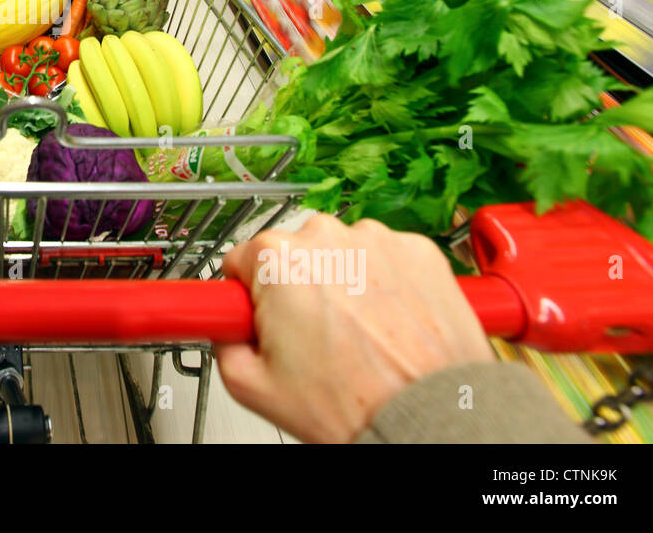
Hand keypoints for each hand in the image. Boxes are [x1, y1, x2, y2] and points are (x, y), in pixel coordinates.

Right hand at [215, 215, 491, 442]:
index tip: (262, 317)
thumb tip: (227, 329)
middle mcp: (326, 236)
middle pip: (293, 254)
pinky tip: (388, 325)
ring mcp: (378, 240)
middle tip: (313, 339)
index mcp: (277, 258)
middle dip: (297, 289)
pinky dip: (386, 285)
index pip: (240, 260)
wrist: (429, 417)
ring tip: (358, 337)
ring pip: (342, 254)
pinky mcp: (420, 251)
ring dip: (344, 283)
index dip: (248, 295)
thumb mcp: (251, 386)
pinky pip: (387, 260)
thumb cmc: (354, 403)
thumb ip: (223, 343)